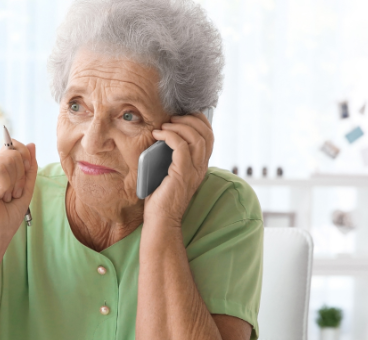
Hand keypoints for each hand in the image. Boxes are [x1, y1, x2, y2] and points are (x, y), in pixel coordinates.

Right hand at [0, 139, 37, 241]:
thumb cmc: (8, 214)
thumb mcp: (25, 187)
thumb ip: (29, 167)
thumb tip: (32, 144)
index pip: (14, 147)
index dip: (25, 158)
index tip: (23, 176)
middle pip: (14, 153)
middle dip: (20, 177)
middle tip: (10, 194)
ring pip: (9, 160)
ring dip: (12, 184)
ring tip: (3, 197)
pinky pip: (0, 171)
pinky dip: (5, 187)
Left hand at [144, 112, 213, 226]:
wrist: (161, 220)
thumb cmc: (162, 197)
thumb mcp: (170, 171)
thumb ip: (173, 156)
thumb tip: (164, 134)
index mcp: (201, 165)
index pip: (209, 136)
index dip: (199, 120)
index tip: (183, 115)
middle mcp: (201, 167)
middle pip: (206, 133)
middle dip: (190, 119)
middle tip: (172, 119)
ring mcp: (194, 171)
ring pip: (196, 138)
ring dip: (179, 126)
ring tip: (165, 125)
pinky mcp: (182, 173)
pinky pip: (181, 147)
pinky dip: (170, 136)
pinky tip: (158, 135)